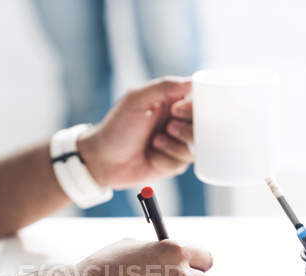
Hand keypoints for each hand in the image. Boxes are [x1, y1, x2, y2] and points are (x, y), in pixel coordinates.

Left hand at [77, 76, 193, 188]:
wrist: (101, 159)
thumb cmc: (116, 126)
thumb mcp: (136, 99)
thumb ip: (163, 86)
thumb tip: (192, 81)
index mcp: (171, 102)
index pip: (200, 101)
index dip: (194, 108)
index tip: (177, 111)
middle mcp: (177, 121)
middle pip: (204, 126)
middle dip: (188, 129)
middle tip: (168, 127)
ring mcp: (176, 143)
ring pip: (196, 147)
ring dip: (175, 146)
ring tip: (155, 142)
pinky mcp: (172, 163)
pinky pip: (183, 163)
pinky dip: (167, 160)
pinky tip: (151, 156)